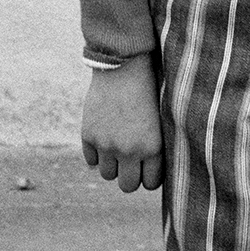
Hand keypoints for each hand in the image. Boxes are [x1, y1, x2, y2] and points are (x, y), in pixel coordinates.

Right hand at [81, 55, 163, 192]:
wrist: (124, 65)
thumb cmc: (149, 88)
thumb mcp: (160, 118)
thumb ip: (156, 145)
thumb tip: (154, 172)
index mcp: (153, 147)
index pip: (151, 184)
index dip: (149, 176)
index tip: (149, 167)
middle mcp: (129, 150)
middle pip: (128, 186)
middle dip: (131, 176)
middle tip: (133, 162)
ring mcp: (107, 144)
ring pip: (108, 175)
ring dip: (113, 165)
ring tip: (119, 148)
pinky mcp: (89, 136)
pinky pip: (91, 161)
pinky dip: (97, 153)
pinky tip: (105, 138)